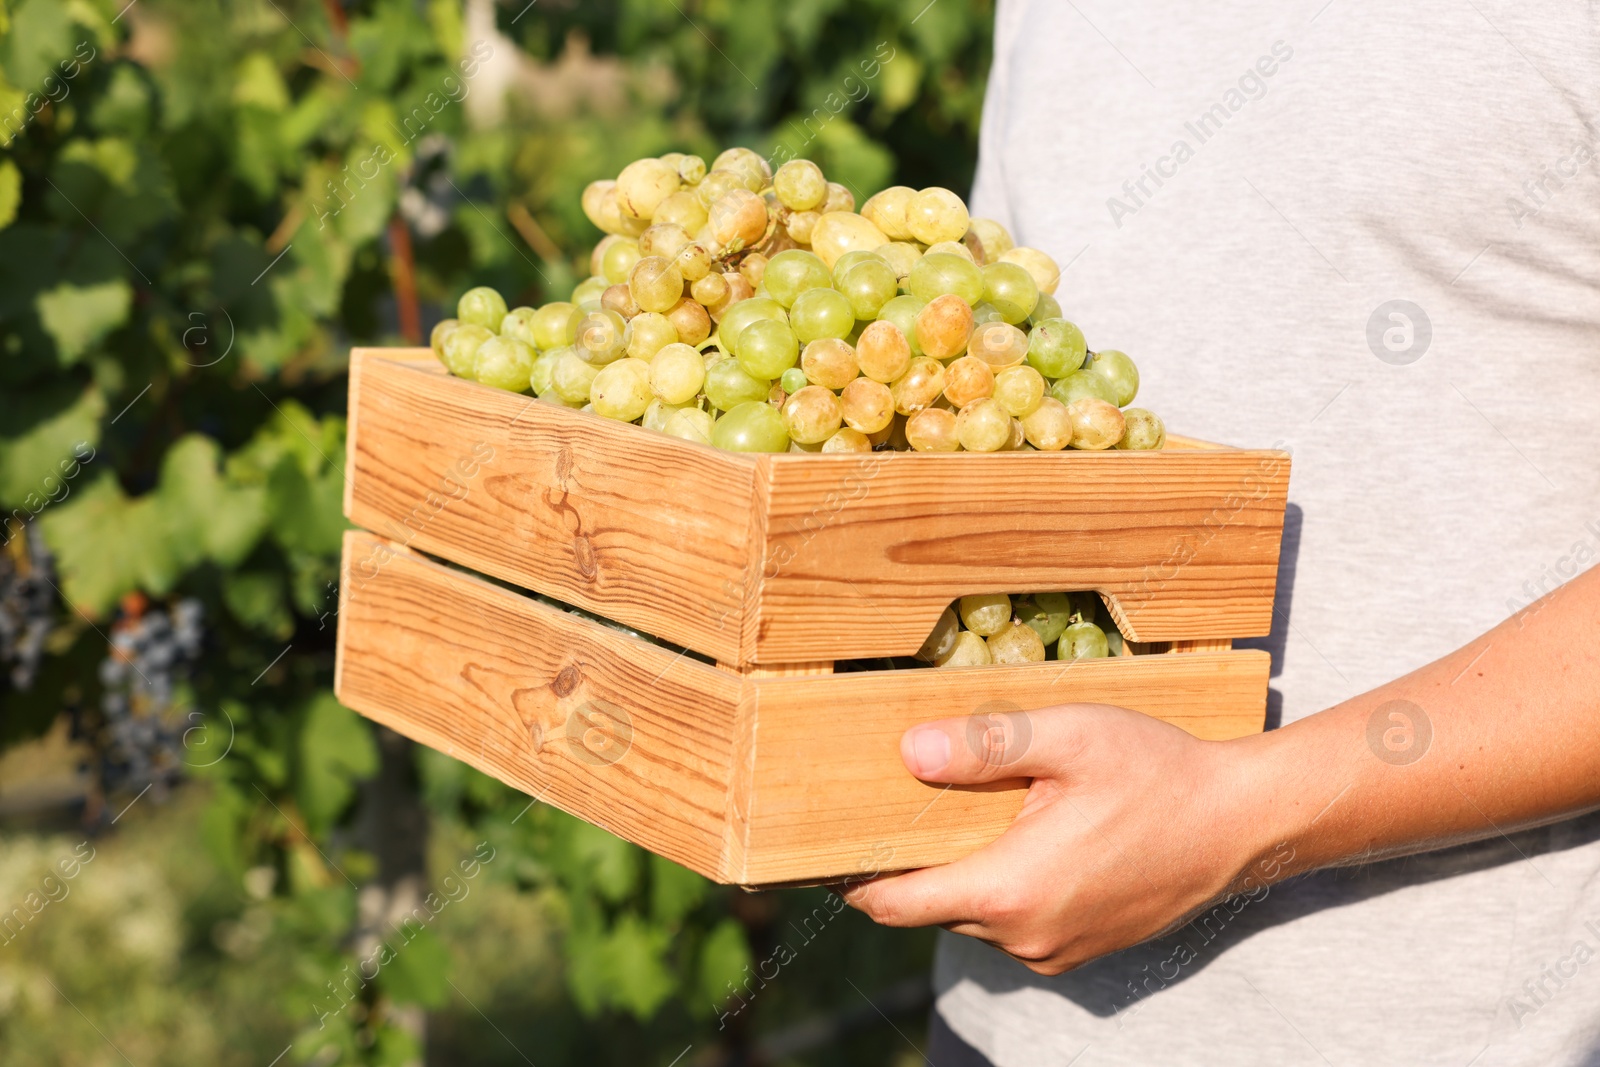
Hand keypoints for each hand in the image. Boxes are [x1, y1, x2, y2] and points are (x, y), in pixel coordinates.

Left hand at [843, 704, 1269, 975]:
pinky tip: (1025, 836)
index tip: (819, 850)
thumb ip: (983, 747)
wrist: (1243, 822)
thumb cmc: (1157, 773)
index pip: (894, 903)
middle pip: (933, 906)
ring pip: (977, 915)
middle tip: (898, 806)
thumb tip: (906, 752)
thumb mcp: (1067, 738)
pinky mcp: (1083, 950)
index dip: (852, 878)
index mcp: (1009, 889)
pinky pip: (1018, 923)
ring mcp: (1056, 951)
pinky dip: (1005, 887)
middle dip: (912, 864)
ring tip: (969, 812)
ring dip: (965, 873)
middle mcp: (1025, 935)